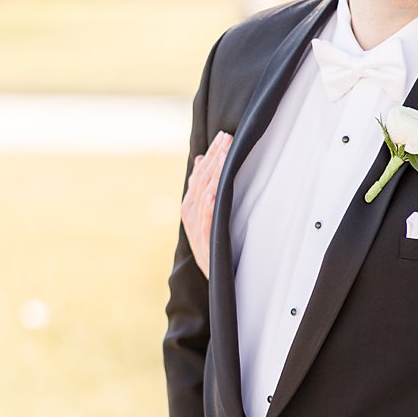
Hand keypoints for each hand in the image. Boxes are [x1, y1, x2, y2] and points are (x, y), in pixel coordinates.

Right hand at [181, 129, 232, 275]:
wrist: (214, 279)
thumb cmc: (213, 244)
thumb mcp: (208, 213)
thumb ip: (203, 188)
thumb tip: (203, 159)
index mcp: (190, 205)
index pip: (200, 174)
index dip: (212, 155)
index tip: (224, 137)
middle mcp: (189, 215)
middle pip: (201, 181)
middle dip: (215, 159)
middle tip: (227, 139)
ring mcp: (195, 229)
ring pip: (203, 197)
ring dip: (213, 176)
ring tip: (224, 157)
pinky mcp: (204, 244)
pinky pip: (205, 223)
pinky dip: (208, 207)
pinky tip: (214, 193)